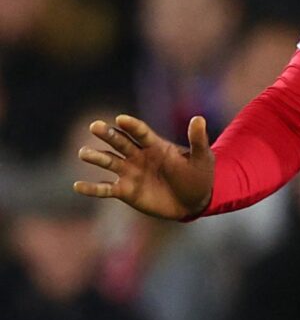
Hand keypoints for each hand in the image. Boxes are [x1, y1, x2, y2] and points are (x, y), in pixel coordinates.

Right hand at [72, 113, 213, 220]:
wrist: (195, 201)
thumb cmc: (199, 175)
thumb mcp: (202, 158)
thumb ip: (198, 140)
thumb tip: (199, 118)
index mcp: (155, 145)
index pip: (140, 132)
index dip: (132, 126)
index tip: (121, 119)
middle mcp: (138, 155)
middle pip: (119, 142)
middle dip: (108, 134)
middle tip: (95, 126)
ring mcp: (129, 172)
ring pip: (108, 161)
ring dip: (96, 156)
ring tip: (83, 152)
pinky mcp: (125, 190)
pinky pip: (105, 189)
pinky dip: (92, 188)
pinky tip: (78, 185)